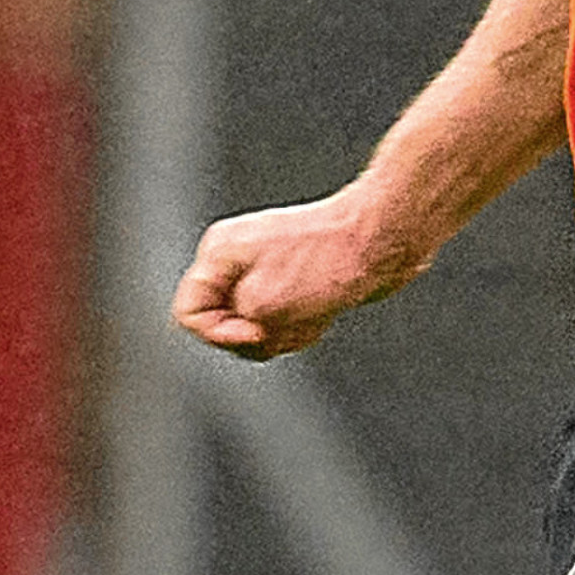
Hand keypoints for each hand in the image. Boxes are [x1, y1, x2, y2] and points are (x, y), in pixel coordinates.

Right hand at [170, 191, 433, 359]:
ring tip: (315, 308)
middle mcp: (236, 260)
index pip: (188, 316)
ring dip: (286, 333)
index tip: (255, 329)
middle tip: (295, 312)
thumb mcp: (264, 306)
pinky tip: (326, 310)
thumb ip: (234, 330)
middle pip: (224, 329)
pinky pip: (285, 327)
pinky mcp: (294, 284)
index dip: (217, 334)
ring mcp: (266, 271)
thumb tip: (245, 333)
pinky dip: (304, 328)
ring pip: (257, 332)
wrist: (386, 240)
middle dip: (260, 335)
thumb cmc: (329, 264)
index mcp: (218, 254)